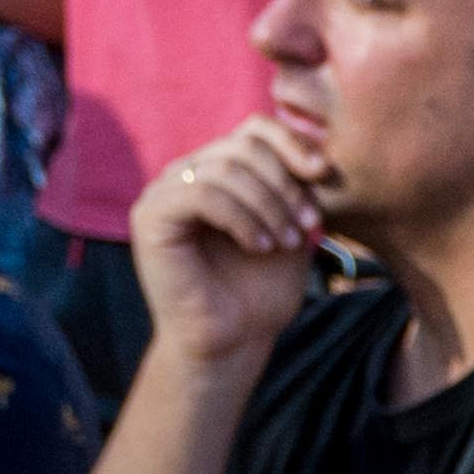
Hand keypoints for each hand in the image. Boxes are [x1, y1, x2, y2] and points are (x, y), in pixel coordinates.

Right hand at [129, 117, 331, 369]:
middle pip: (242, 146)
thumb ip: (296, 188)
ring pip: (225, 168)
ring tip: (288, 242)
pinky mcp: (150, 215)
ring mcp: (163, 192)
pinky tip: (259, 246)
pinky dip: (240, 217)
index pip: (253, 130)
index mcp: (217, 171)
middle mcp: (186, 174)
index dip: (291, 143)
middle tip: (309, 225)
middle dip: (285, 184)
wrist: (231, 344)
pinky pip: (201, 193)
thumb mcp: (290, 229)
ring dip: (268, 205)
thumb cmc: (261, 294)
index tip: (323, 175)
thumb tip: (318, 150)